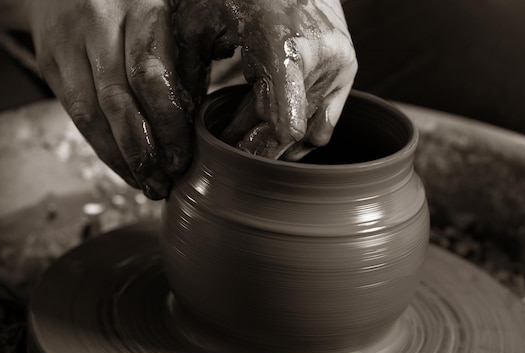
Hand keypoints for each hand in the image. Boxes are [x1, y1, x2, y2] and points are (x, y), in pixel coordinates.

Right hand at [28, 0, 192, 198]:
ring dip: (119, 158)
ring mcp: (67, 43)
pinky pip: (75, 114)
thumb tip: (193, 127)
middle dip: (141, 150)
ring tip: (144, 184)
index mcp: (140, 8)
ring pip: (89, 114)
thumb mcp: (164, 17)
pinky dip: (101, 146)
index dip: (166, 123)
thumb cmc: (132, 6)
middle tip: (163, 183)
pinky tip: (122, 166)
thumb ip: (178, 61)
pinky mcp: (49, 63)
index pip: (150, 74)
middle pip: (116, 99)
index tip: (181, 157)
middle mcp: (98, 22)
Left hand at [172, 0, 356, 159]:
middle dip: (253, 148)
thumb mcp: (198, 21)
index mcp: (284, 41)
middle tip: (221, 150)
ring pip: (305, 134)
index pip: (285, 115)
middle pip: (288, 132)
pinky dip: (295, 134)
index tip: (235, 159)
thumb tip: (178, 124)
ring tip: (239, 133)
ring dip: (271, 141)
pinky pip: (322, 127)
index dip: (261, 147)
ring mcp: (339, 67)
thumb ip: (186, 72)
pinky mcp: (346, 74)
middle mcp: (321, 56)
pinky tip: (268, 127)